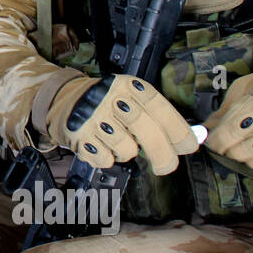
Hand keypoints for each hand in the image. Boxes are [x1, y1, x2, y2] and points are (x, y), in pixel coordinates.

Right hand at [47, 74, 197, 175]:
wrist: (64, 99)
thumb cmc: (106, 102)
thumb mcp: (132, 98)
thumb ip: (158, 117)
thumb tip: (188, 141)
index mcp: (128, 86)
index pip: (161, 108)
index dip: (179, 131)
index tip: (189, 147)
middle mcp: (110, 98)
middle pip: (146, 131)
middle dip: (162, 154)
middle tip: (166, 166)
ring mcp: (93, 116)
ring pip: (126, 149)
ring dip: (127, 153)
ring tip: (118, 142)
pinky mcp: (79, 134)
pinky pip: (105, 159)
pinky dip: (107, 158)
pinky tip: (101, 145)